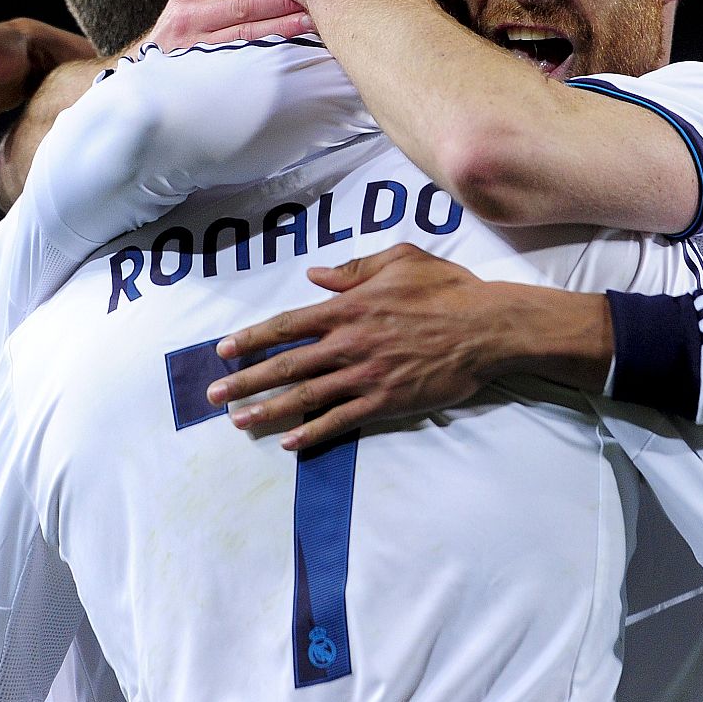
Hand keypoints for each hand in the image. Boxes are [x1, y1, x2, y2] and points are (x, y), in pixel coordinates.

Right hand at [145, 0, 313, 50]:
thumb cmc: (187, 6)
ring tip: (313, 16)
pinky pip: (251, 58)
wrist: (160, 63)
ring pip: (251, 34)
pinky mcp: (216, 68)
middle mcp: (192, 15)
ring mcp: (204, 44)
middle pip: (241, 4)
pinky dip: (276, 49)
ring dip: (285, 25)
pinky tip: (300, 44)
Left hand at [207, 244, 502, 449]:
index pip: (288, 324)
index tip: (225, 350)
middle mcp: (349, 343)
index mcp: (349, 307)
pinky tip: (290, 442)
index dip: (253, 338)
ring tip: (240, 422)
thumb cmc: (448, 289)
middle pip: (286, 364)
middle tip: (214, 395)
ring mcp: (366, 376)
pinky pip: (341, 420)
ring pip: (306, 396)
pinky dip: (313, 432)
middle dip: (246, 380)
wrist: (488, 328)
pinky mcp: (387, 401)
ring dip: (268, 410)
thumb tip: (314, 275)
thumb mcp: (401, 260)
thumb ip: (353, 269)